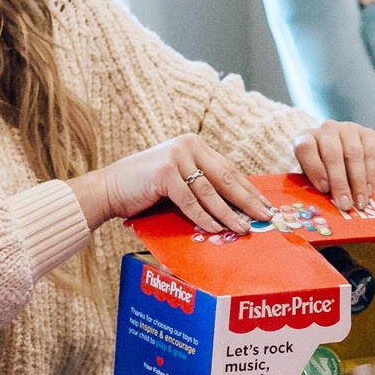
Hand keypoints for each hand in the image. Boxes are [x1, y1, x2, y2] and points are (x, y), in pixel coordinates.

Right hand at [76, 134, 272, 234]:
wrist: (108, 188)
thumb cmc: (145, 189)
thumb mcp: (178, 181)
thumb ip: (201, 186)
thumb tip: (236, 207)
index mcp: (195, 145)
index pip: (229, 170)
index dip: (249, 190)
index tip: (265, 206)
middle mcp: (188, 146)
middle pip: (225, 178)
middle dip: (247, 201)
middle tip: (266, 217)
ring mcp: (176, 157)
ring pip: (210, 192)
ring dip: (229, 213)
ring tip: (244, 228)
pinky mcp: (164, 173)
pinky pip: (190, 201)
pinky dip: (204, 217)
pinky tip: (217, 229)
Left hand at [294, 121, 374, 211]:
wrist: (345, 158)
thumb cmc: (325, 173)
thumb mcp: (315, 178)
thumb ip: (318, 188)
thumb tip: (328, 207)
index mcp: (306, 138)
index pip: (306, 148)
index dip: (314, 168)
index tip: (324, 189)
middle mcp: (327, 129)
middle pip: (333, 153)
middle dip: (340, 182)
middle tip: (345, 204)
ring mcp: (349, 129)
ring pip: (354, 154)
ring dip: (358, 182)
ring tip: (360, 202)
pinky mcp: (369, 134)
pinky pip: (372, 153)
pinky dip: (371, 174)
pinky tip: (370, 190)